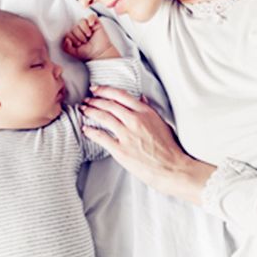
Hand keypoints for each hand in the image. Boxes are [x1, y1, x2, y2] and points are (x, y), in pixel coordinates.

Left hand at [62, 14, 119, 60]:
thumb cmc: (88, 53)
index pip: (68, 33)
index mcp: (74, 36)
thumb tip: (66, 39)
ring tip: (89, 36)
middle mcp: (80, 30)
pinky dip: (91, 19)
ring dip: (84, 30)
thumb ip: (67, 48)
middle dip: (79, 36)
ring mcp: (88, 26)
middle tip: (85, 41)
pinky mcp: (96, 24)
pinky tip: (91, 25)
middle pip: (75, 27)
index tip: (79, 44)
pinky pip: (92, 16)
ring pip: (81, 21)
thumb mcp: (75, 53)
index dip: (73, 39)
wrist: (100, 54)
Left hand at [78, 86, 215, 204]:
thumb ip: (149, 110)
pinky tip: (85, 129)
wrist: (171, 168)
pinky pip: (100, 137)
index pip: (121, 95)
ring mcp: (126, 135)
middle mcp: (135, 120)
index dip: (105, 90)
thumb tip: (141, 99)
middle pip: (109, 104)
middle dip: (95, 100)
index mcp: (145, 112)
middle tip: (87, 100)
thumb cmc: (169, 149)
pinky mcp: (120, 150)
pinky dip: (90, 131)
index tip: (96, 89)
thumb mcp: (162, 123)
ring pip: (103, 117)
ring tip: (84, 110)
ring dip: (90, 112)